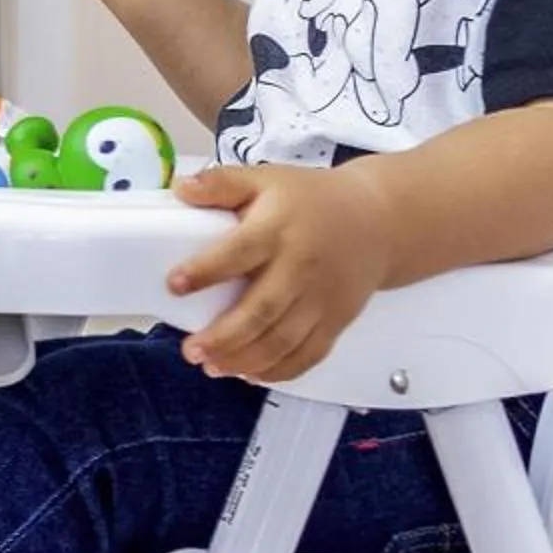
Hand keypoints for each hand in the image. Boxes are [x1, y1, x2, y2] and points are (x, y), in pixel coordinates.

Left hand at [167, 165, 392, 382]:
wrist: (377, 221)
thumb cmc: (312, 201)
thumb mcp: (265, 179)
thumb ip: (221, 184)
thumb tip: (180, 188)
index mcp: (279, 229)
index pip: (239, 252)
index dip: (206, 270)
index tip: (175, 285)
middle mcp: (301, 267)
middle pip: (262, 310)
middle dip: (223, 336)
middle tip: (191, 350)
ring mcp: (322, 299)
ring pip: (283, 341)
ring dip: (245, 360)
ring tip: (211, 366)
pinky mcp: (336, 320)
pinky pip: (309, 354)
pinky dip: (279, 371)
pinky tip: (249, 373)